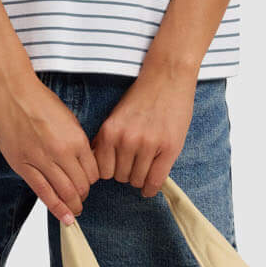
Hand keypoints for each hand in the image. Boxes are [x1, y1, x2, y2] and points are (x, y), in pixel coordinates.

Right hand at [0, 73, 99, 222]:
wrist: (12, 91)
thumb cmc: (39, 100)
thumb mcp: (68, 119)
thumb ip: (76, 142)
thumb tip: (82, 162)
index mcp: (76, 139)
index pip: (92, 172)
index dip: (91, 182)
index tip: (87, 185)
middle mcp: (62, 151)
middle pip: (80, 186)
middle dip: (82, 196)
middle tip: (81, 201)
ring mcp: (41, 159)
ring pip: (63, 192)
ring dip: (71, 205)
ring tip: (73, 212)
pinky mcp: (23, 165)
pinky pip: (42, 191)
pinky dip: (55, 207)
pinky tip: (62, 215)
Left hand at [92, 65, 198, 196]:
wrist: (167, 78)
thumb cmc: (141, 97)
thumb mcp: (116, 116)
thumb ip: (106, 139)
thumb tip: (96, 163)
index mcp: (110, 132)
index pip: (102, 171)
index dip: (110, 172)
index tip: (116, 169)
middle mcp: (127, 140)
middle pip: (120, 177)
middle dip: (126, 174)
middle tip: (134, 164)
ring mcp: (148, 145)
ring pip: (137, 180)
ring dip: (140, 178)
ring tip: (145, 167)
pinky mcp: (168, 148)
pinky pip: (155, 180)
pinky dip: (151, 188)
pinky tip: (150, 187)